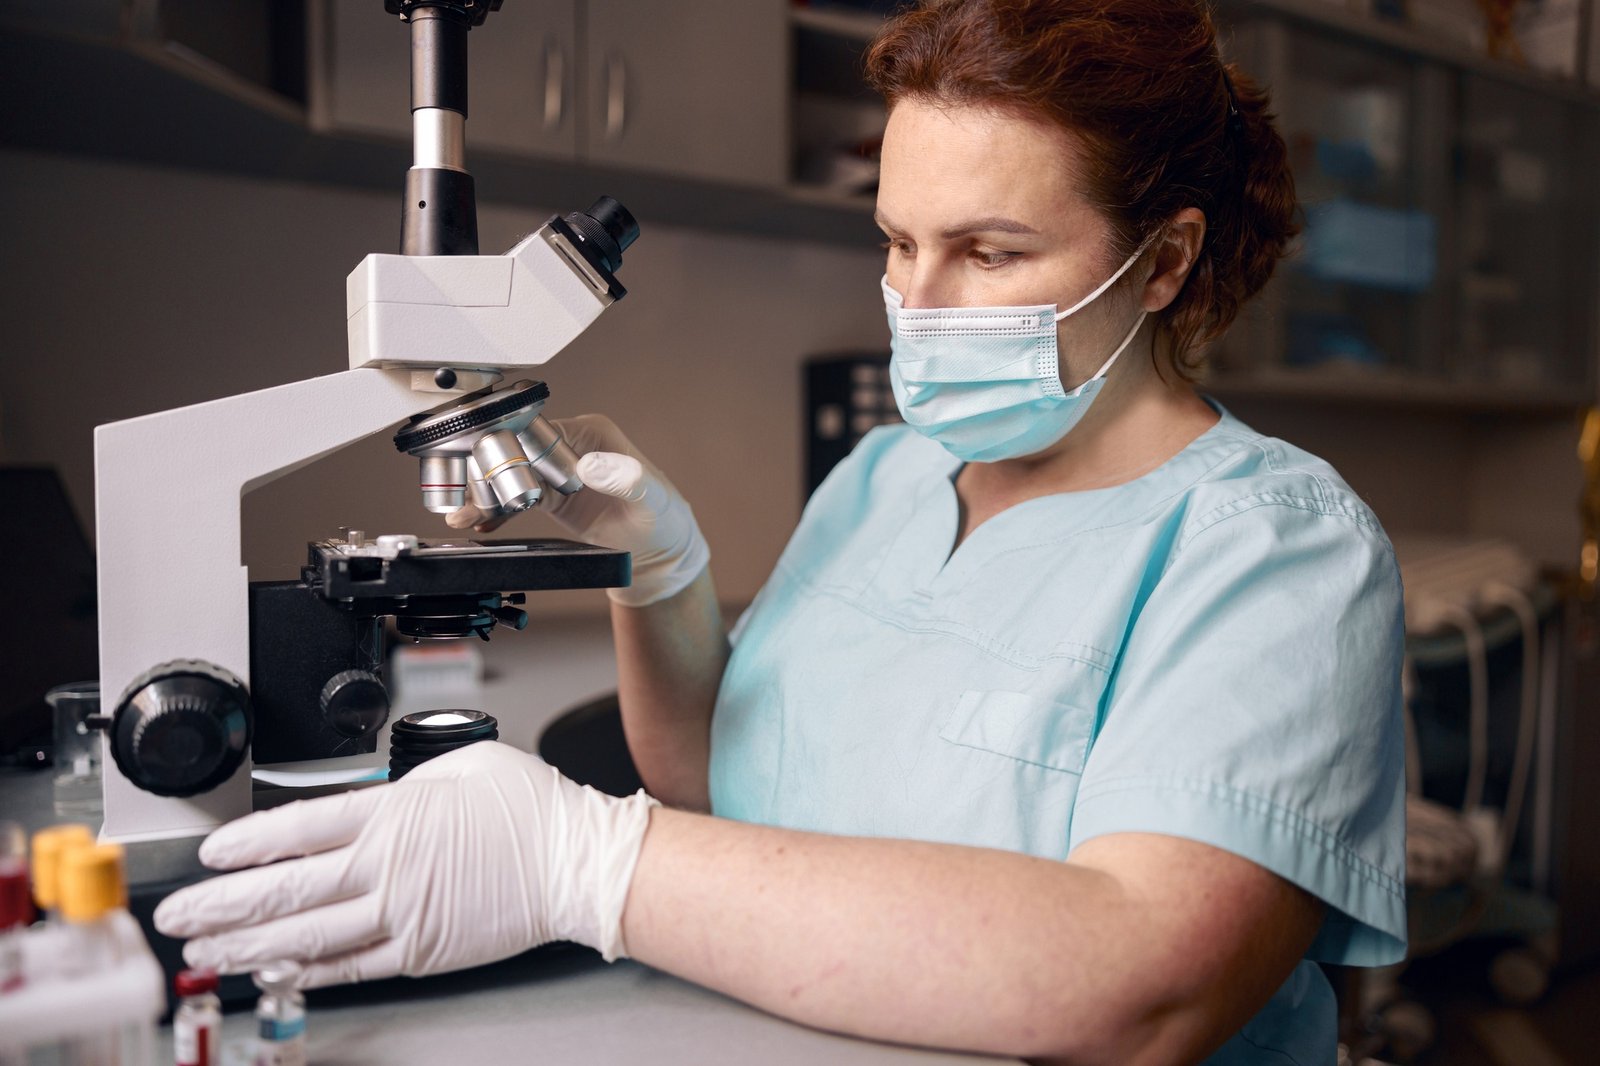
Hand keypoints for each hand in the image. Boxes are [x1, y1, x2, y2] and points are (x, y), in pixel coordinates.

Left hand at [153, 742, 657, 988]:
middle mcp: (388, 869)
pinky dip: (308, 970)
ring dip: (248, 945)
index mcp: (395, 815)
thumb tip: (368, 798)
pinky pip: (350, 966)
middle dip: (221, 904)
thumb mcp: (464, 764)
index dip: (246, 846)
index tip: (211, 855)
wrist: (578, 864)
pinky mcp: (419, 949)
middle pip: (285, 891)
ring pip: (306, 936)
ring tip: (208, 951)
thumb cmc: (532, 811)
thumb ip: (404, 784)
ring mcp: (401, 915)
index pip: (298, 831)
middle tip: (179, 914)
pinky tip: (277, 971)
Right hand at [448, 414, 709, 606]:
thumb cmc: (663, 517)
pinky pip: (514, 499)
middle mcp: (568, 446)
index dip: (511, 445)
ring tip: (461, 515)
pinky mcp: (549, 497)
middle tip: (465, 495)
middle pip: (515, 450)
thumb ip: (624, 478)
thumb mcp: (650, 496)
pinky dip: (496, 511)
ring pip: (509, 475)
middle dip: (488, 471)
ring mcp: (556, 472)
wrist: (659, 551)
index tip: (489, 464)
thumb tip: (590, 464)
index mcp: (589, 433)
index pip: (537, 430)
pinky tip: (478, 524)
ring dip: (485, 493)